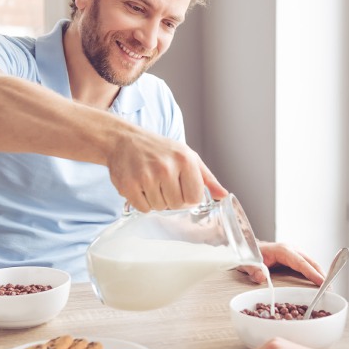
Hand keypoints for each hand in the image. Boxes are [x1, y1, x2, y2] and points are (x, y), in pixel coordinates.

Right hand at [107, 131, 226, 211]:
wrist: (124, 140)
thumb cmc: (159, 149)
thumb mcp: (187, 156)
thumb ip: (207, 178)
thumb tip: (223, 196)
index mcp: (185, 159)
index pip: (195, 198)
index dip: (188, 197)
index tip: (181, 187)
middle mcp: (166, 167)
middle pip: (177, 205)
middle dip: (171, 199)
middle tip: (163, 183)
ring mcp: (146, 176)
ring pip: (160, 208)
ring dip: (156, 200)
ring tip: (151, 182)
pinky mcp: (129, 185)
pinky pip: (143, 208)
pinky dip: (142, 202)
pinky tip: (140, 186)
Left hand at [237, 242, 324, 285]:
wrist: (249, 248)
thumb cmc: (250, 255)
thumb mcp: (247, 264)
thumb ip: (253, 270)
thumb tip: (261, 277)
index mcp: (282, 250)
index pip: (300, 262)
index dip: (311, 272)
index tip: (322, 282)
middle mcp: (292, 250)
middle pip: (310, 262)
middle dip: (322, 275)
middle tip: (331, 290)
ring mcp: (295, 253)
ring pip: (312, 264)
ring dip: (321, 275)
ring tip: (329, 289)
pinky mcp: (297, 258)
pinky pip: (308, 266)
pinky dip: (315, 274)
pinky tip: (320, 284)